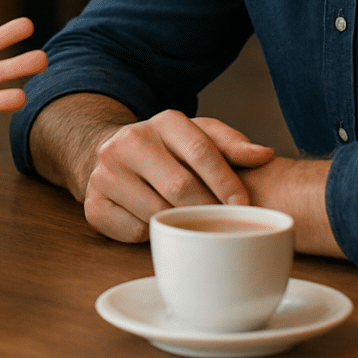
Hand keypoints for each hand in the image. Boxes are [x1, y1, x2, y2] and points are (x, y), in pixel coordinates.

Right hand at [84, 109, 274, 241]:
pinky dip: (154, 236)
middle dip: (207, 210)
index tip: (244, 205)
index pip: (201, 151)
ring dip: (180, 225)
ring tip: (193, 226)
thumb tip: (263, 154)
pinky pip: (135, 231)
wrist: (112, 155)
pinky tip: (160, 227)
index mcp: (163, 122)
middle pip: (180, 186)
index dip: (227, 182)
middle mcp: (129, 141)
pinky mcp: (93, 203)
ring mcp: (106, 172)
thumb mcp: (199, 136)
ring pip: (157, 212)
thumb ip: (231, 144)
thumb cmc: (169, 151)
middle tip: (221, 224)